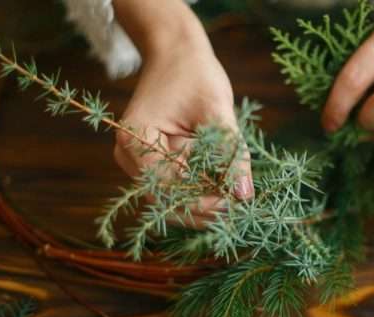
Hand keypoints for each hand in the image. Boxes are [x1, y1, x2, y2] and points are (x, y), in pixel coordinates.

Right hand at [113, 0, 252, 225]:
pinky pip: (175, 185)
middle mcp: (129, 155)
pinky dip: (199, 189)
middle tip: (239, 206)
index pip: (165, 188)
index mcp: (135, 139)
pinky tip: (224, 188)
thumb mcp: (217, 111)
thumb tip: (245, 194)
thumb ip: (231, 153)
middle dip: (203, 207)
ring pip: (171, 198)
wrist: (176, 52)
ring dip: (202, 202)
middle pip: (166, 200)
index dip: (199, 202)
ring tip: (235, 198)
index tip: (233, 201)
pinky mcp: (151, 161)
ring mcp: (137, 160)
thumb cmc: (194, 73)